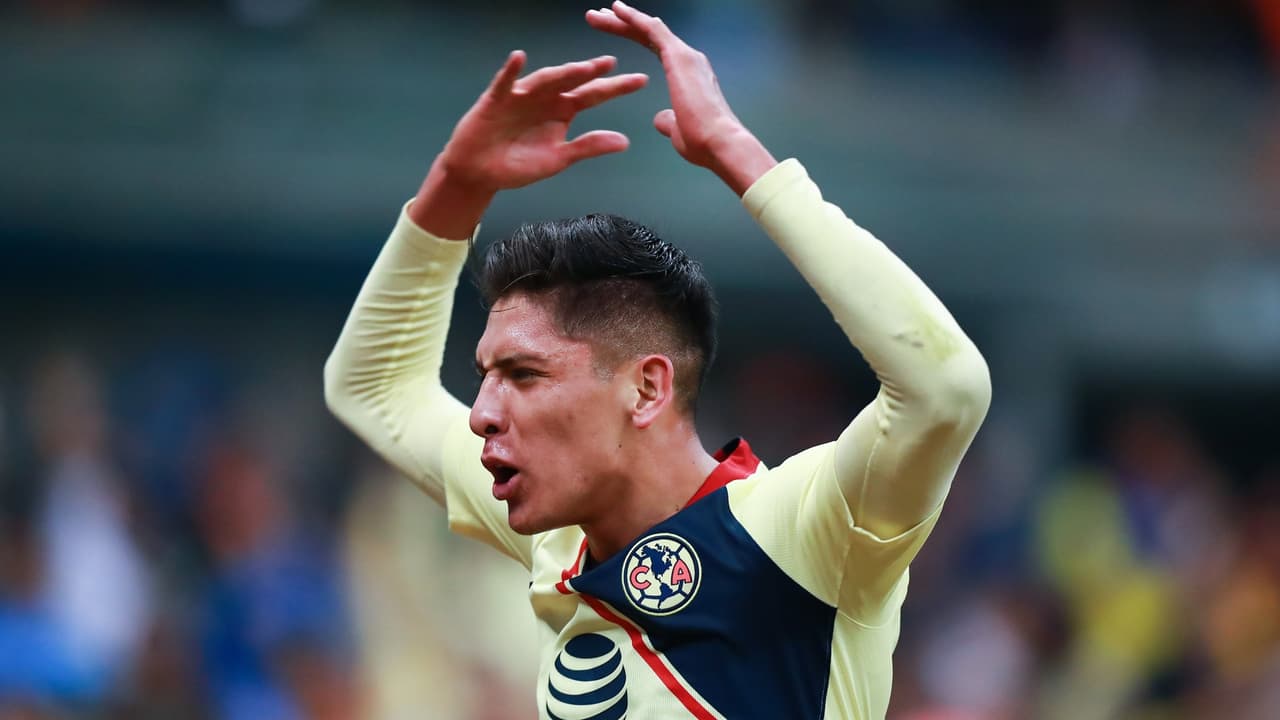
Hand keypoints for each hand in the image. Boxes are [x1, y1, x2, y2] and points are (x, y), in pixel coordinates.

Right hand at [411, 51, 647, 237]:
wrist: (480, 172)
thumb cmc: (519, 164)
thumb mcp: (559, 159)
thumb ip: (588, 147)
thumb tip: (625, 142)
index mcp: (564, 110)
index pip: (594, 95)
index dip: (616, 88)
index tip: (641, 80)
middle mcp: (546, 97)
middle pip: (572, 81)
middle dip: (591, 72)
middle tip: (612, 62)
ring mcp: (522, 95)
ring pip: (544, 79)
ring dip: (561, 72)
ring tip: (580, 67)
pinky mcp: (496, 99)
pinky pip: (504, 82)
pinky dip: (511, 71)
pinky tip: (518, 57)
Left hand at [587, 1, 775, 194]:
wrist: (721, 144)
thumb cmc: (703, 143)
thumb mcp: (678, 130)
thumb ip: (668, 120)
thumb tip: (660, 119)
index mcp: (689, 74)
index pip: (657, 48)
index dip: (635, 37)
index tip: (617, 29)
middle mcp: (689, 59)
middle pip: (650, 35)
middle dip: (624, 24)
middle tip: (601, 15)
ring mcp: (685, 55)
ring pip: (649, 29)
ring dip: (622, 20)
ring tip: (598, 13)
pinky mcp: (678, 56)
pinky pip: (652, 30)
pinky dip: (633, 18)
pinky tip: (616, 10)